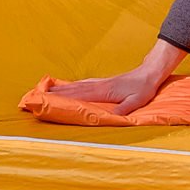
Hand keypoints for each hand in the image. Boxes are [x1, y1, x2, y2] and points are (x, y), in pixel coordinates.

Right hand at [46, 39, 186, 115]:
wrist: (149, 73)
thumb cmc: (143, 89)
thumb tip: (111, 117)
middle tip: (40, 93)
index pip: (80, 94)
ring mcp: (100, 83)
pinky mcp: (103, 83)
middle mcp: (99, 85)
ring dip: (62, 87)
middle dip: (57, 92)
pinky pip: (83, 84)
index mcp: (104, 90)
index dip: (64, 96)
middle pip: (74, 89)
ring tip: (48, 89)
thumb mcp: (136, 101)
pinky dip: (73, 85)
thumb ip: (124, 109)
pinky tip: (68, 87)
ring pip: (77, 85)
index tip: (49, 97)